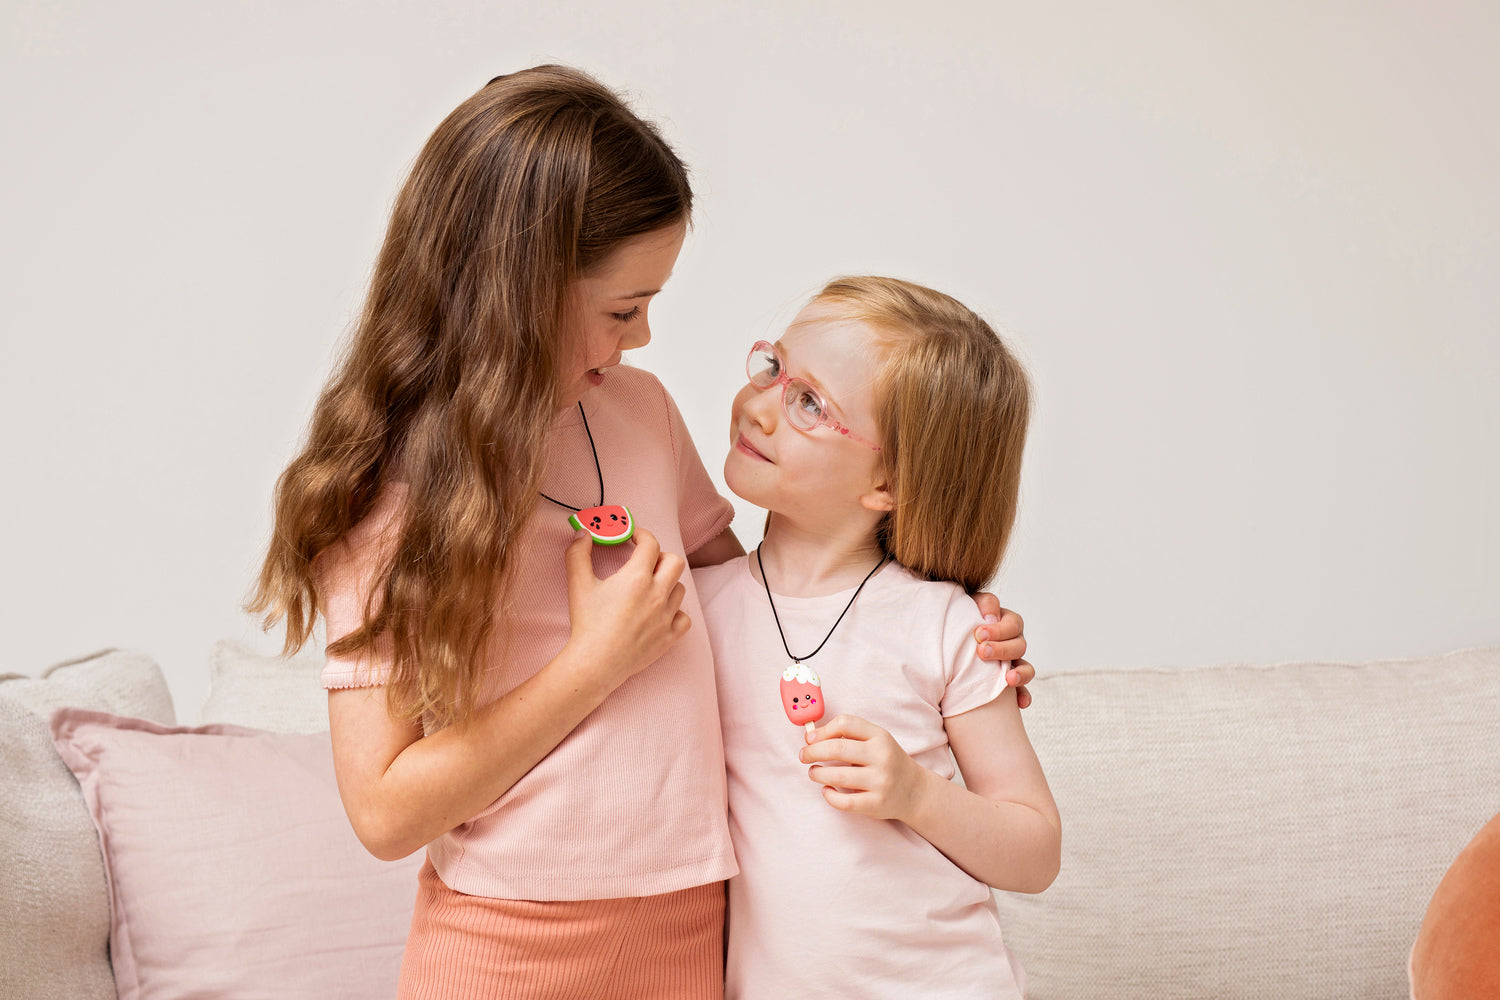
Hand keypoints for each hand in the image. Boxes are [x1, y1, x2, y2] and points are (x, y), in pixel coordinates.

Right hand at [564, 526, 689, 683]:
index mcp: (637, 578)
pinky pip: (684, 618)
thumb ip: (578, 554)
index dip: (642, 535)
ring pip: (680, 589)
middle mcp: (657, 594)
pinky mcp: (669, 637)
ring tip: (649, 589)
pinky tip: (660, 613)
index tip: (634, 537)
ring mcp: (666, 616)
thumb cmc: (587, 624)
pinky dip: (675, 613)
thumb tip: (583, 534)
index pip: (651, 544)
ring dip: (667, 584)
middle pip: (675, 562)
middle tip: (646, 563)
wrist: (596, 663)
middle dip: (661, 557)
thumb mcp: (578, 585)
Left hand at [799, 714, 930, 821]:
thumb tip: (812, 737)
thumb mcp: (876, 741)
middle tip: (804, 756)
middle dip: (813, 752)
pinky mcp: (876, 803)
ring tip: (813, 772)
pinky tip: (826, 790)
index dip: (823, 730)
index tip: (810, 738)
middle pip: (837, 749)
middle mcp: (882, 757)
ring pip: (837, 776)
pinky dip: (829, 796)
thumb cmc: (887, 761)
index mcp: (880, 736)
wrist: (914, 790)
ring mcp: (880, 781)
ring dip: (817, 773)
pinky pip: (844, 802)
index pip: (846, 723)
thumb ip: (850, 736)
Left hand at [970, 593, 1033, 708]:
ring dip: (1020, 673)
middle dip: (1002, 650)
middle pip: (1019, 646)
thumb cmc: (959, 620)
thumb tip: (990, 616)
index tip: (979, 633)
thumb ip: (983, 604)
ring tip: (1008, 679)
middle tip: (982, 652)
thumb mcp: (968, 605)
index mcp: (1005, 622)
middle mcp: (1012, 642)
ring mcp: (1013, 663)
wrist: (947, 643)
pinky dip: (1023, 696)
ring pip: (1026, 668)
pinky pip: (1023, 691)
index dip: (999, 629)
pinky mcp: (1008, 682)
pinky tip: (1021, 703)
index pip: (1013, 624)